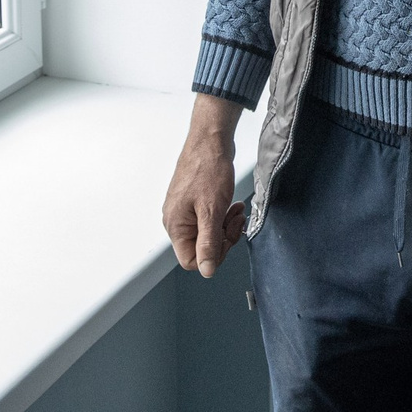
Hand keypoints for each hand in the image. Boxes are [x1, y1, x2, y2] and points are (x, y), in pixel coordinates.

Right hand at [161, 93, 246, 277]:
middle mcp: (176, 221)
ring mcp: (185, 211)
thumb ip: (209, 243)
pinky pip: (209, 220)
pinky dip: (223, 216)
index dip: (213, 256)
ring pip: (208, 234)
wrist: (210, 140)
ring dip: (226, 226)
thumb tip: (206, 271)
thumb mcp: (211, 210)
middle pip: (201, 249)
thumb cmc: (208, 168)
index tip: (227, 239)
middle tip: (235, 220)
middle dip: (223, 238)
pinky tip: (232, 205)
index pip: (192, 261)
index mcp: (176, 225)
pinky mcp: (194, 202)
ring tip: (236, 210)